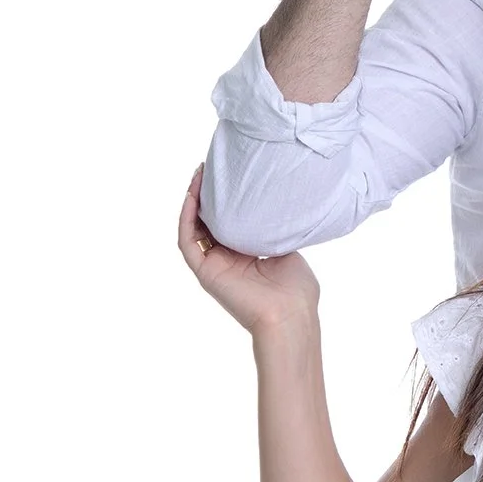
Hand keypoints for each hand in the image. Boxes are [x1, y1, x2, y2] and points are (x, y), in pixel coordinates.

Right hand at [179, 167, 318, 335]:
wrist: (290, 314)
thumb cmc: (296, 289)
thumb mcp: (286, 250)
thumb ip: (276, 230)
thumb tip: (279, 206)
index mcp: (245, 254)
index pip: (228, 221)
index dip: (224, 198)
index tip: (229, 173)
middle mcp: (226, 258)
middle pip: (207, 221)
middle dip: (205, 194)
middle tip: (208, 167)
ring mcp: (214, 265)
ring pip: (193, 228)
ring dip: (192, 201)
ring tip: (198, 176)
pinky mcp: (205, 272)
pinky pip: (187, 242)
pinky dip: (186, 218)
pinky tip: (191, 197)